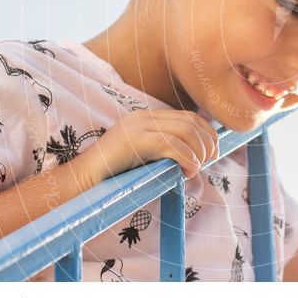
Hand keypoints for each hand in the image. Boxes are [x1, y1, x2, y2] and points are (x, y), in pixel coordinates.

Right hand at [71, 109, 218, 187]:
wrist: (84, 180)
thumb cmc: (115, 175)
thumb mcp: (146, 157)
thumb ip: (166, 151)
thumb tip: (198, 160)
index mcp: (147, 118)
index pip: (189, 117)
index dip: (207, 133)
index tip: (213, 153)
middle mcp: (144, 117)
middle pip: (191, 122)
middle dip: (207, 142)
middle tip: (209, 162)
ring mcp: (138, 127)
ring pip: (185, 131)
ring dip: (199, 151)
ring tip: (197, 168)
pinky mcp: (134, 141)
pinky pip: (171, 145)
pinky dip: (187, 157)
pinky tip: (189, 170)